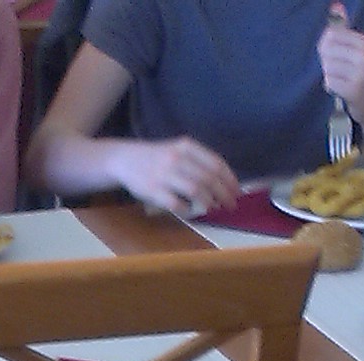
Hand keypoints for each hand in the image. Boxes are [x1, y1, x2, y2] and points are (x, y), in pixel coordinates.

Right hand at [112, 137, 237, 218]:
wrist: (125, 159)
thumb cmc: (157, 157)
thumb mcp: (179, 150)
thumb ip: (199, 162)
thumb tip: (225, 182)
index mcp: (186, 146)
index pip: (216, 163)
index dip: (230, 180)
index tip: (237, 192)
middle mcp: (177, 158)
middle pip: (209, 179)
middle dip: (224, 194)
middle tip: (230, 205)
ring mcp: (164, 174)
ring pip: (196, 190)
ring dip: (209, 202)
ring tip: (214, 208)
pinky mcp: (153, 190)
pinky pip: (177, 203)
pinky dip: (187, 209)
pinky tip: (190, 210)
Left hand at [317, 5, 363, 102]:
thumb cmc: (360, 74)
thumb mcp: (355, 50)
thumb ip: (343, 29)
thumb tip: (335, 6)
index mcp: (363, 42)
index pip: (330, 35)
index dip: (327, 47)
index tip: (339, 56)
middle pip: (326, 51)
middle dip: (328, 62)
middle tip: (341, 71)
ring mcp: (360, 73)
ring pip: (327, 67)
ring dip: (330, 76)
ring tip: (343, 80)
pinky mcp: (354, 90)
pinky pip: (329, 82)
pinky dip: (332, 87)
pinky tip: (342, 90)